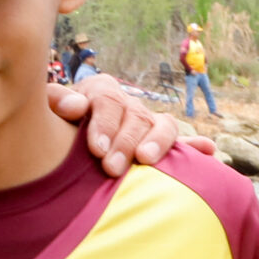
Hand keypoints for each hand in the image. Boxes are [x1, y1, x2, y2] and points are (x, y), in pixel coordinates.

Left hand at [50, 77, 214, 176]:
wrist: (65, 134)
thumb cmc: (55, 121)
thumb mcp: (49, 107)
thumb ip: (56, 101)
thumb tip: (75, 106)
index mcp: (102, 91)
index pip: (107, 101)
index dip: (103, 124)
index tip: (96, 148)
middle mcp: (129, 104)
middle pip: (134, 118)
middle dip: (124, 143)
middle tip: (111, 167)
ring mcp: (146, 124)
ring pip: (162, 126)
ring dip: (158, 143)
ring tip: (147, 160)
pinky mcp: (157, 143)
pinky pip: (181, 143)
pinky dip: (195, 146)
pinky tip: (209, 151)